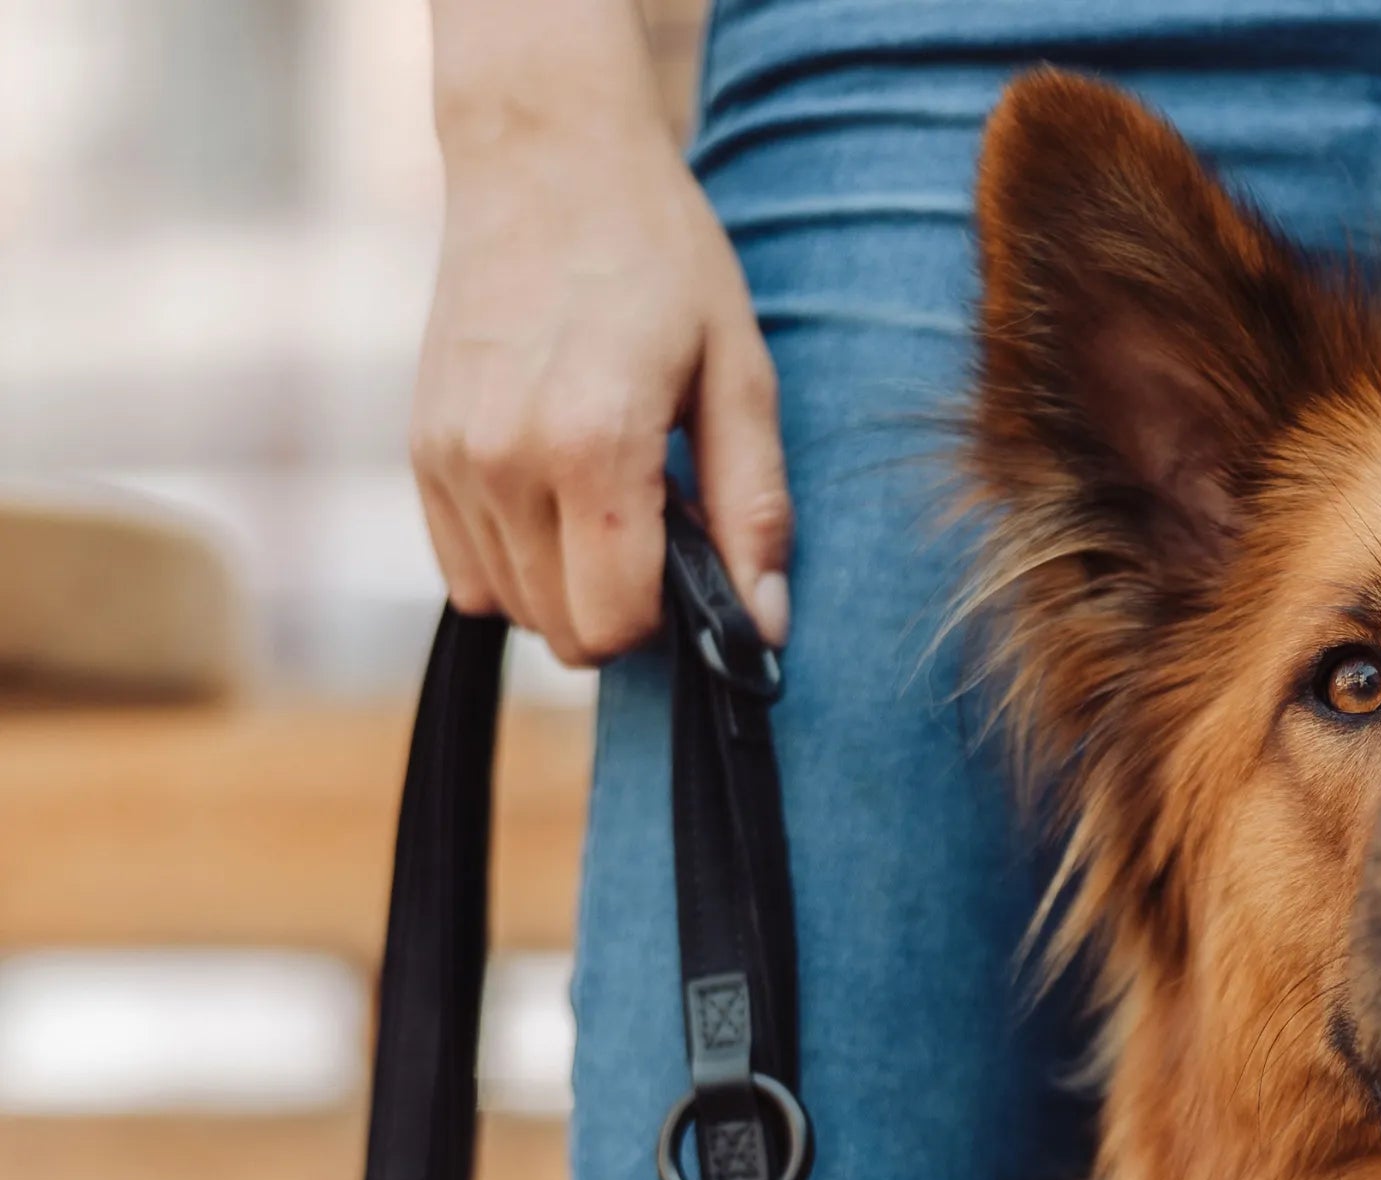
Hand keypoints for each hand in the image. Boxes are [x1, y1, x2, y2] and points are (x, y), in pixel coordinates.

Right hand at [413, 0, 790, 664]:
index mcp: (592, 446)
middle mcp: (504, 460)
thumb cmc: (658, 255)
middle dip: (622, 608)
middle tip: (657, 527)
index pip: (615, 625)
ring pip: (512, 609)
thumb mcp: (740, 374)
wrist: (544, 153)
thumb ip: (753, 510)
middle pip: (564, 631)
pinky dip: (516, 562)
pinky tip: (555, 496)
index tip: (692, 567)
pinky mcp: (421, 449)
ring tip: (605, 499)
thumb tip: (764, 630)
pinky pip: (465, 573)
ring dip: (567, 586)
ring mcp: (451, 457)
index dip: (668, 622)